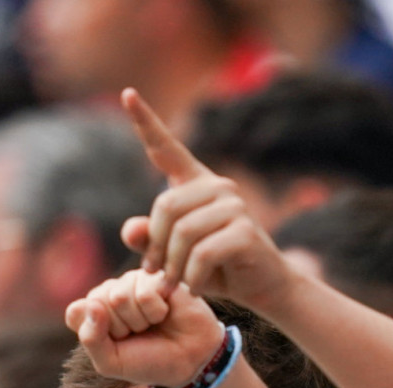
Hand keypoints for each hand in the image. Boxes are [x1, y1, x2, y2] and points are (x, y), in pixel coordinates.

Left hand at [65, 269, 224, 387]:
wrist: (192, 359)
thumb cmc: (151, 361)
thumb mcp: (112, 362)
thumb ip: (91, 339)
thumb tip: (91, 304)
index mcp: (93, 312)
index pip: (76, 313)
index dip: (97, 334)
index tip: (118, 344)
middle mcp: (110, 293)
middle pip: (98, 303)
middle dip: (121, 328)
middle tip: (141, 334)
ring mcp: (133, 282)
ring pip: (119, 297)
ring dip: (140, 320)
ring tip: (154, 323)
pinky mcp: (155, 276)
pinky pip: (143, 293)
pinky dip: (156, 311)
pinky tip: (166, 312)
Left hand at [119, 88, 296, 311]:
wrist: (264, 288)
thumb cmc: (218, 270)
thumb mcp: (176, 256)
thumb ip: (151, 241)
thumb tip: (131, 232)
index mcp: (198, 184)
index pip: (168, 150)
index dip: (146, 123)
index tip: (127, 94)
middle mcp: (218, 187)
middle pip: (165, 207)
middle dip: (156, 246)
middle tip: (157, 274)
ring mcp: (235, 206)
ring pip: (182, 233)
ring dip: (174, 267)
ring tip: (177, 285)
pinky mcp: (245, 231)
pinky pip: (202, 254)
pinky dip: (192, 277)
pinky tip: (195, 287)